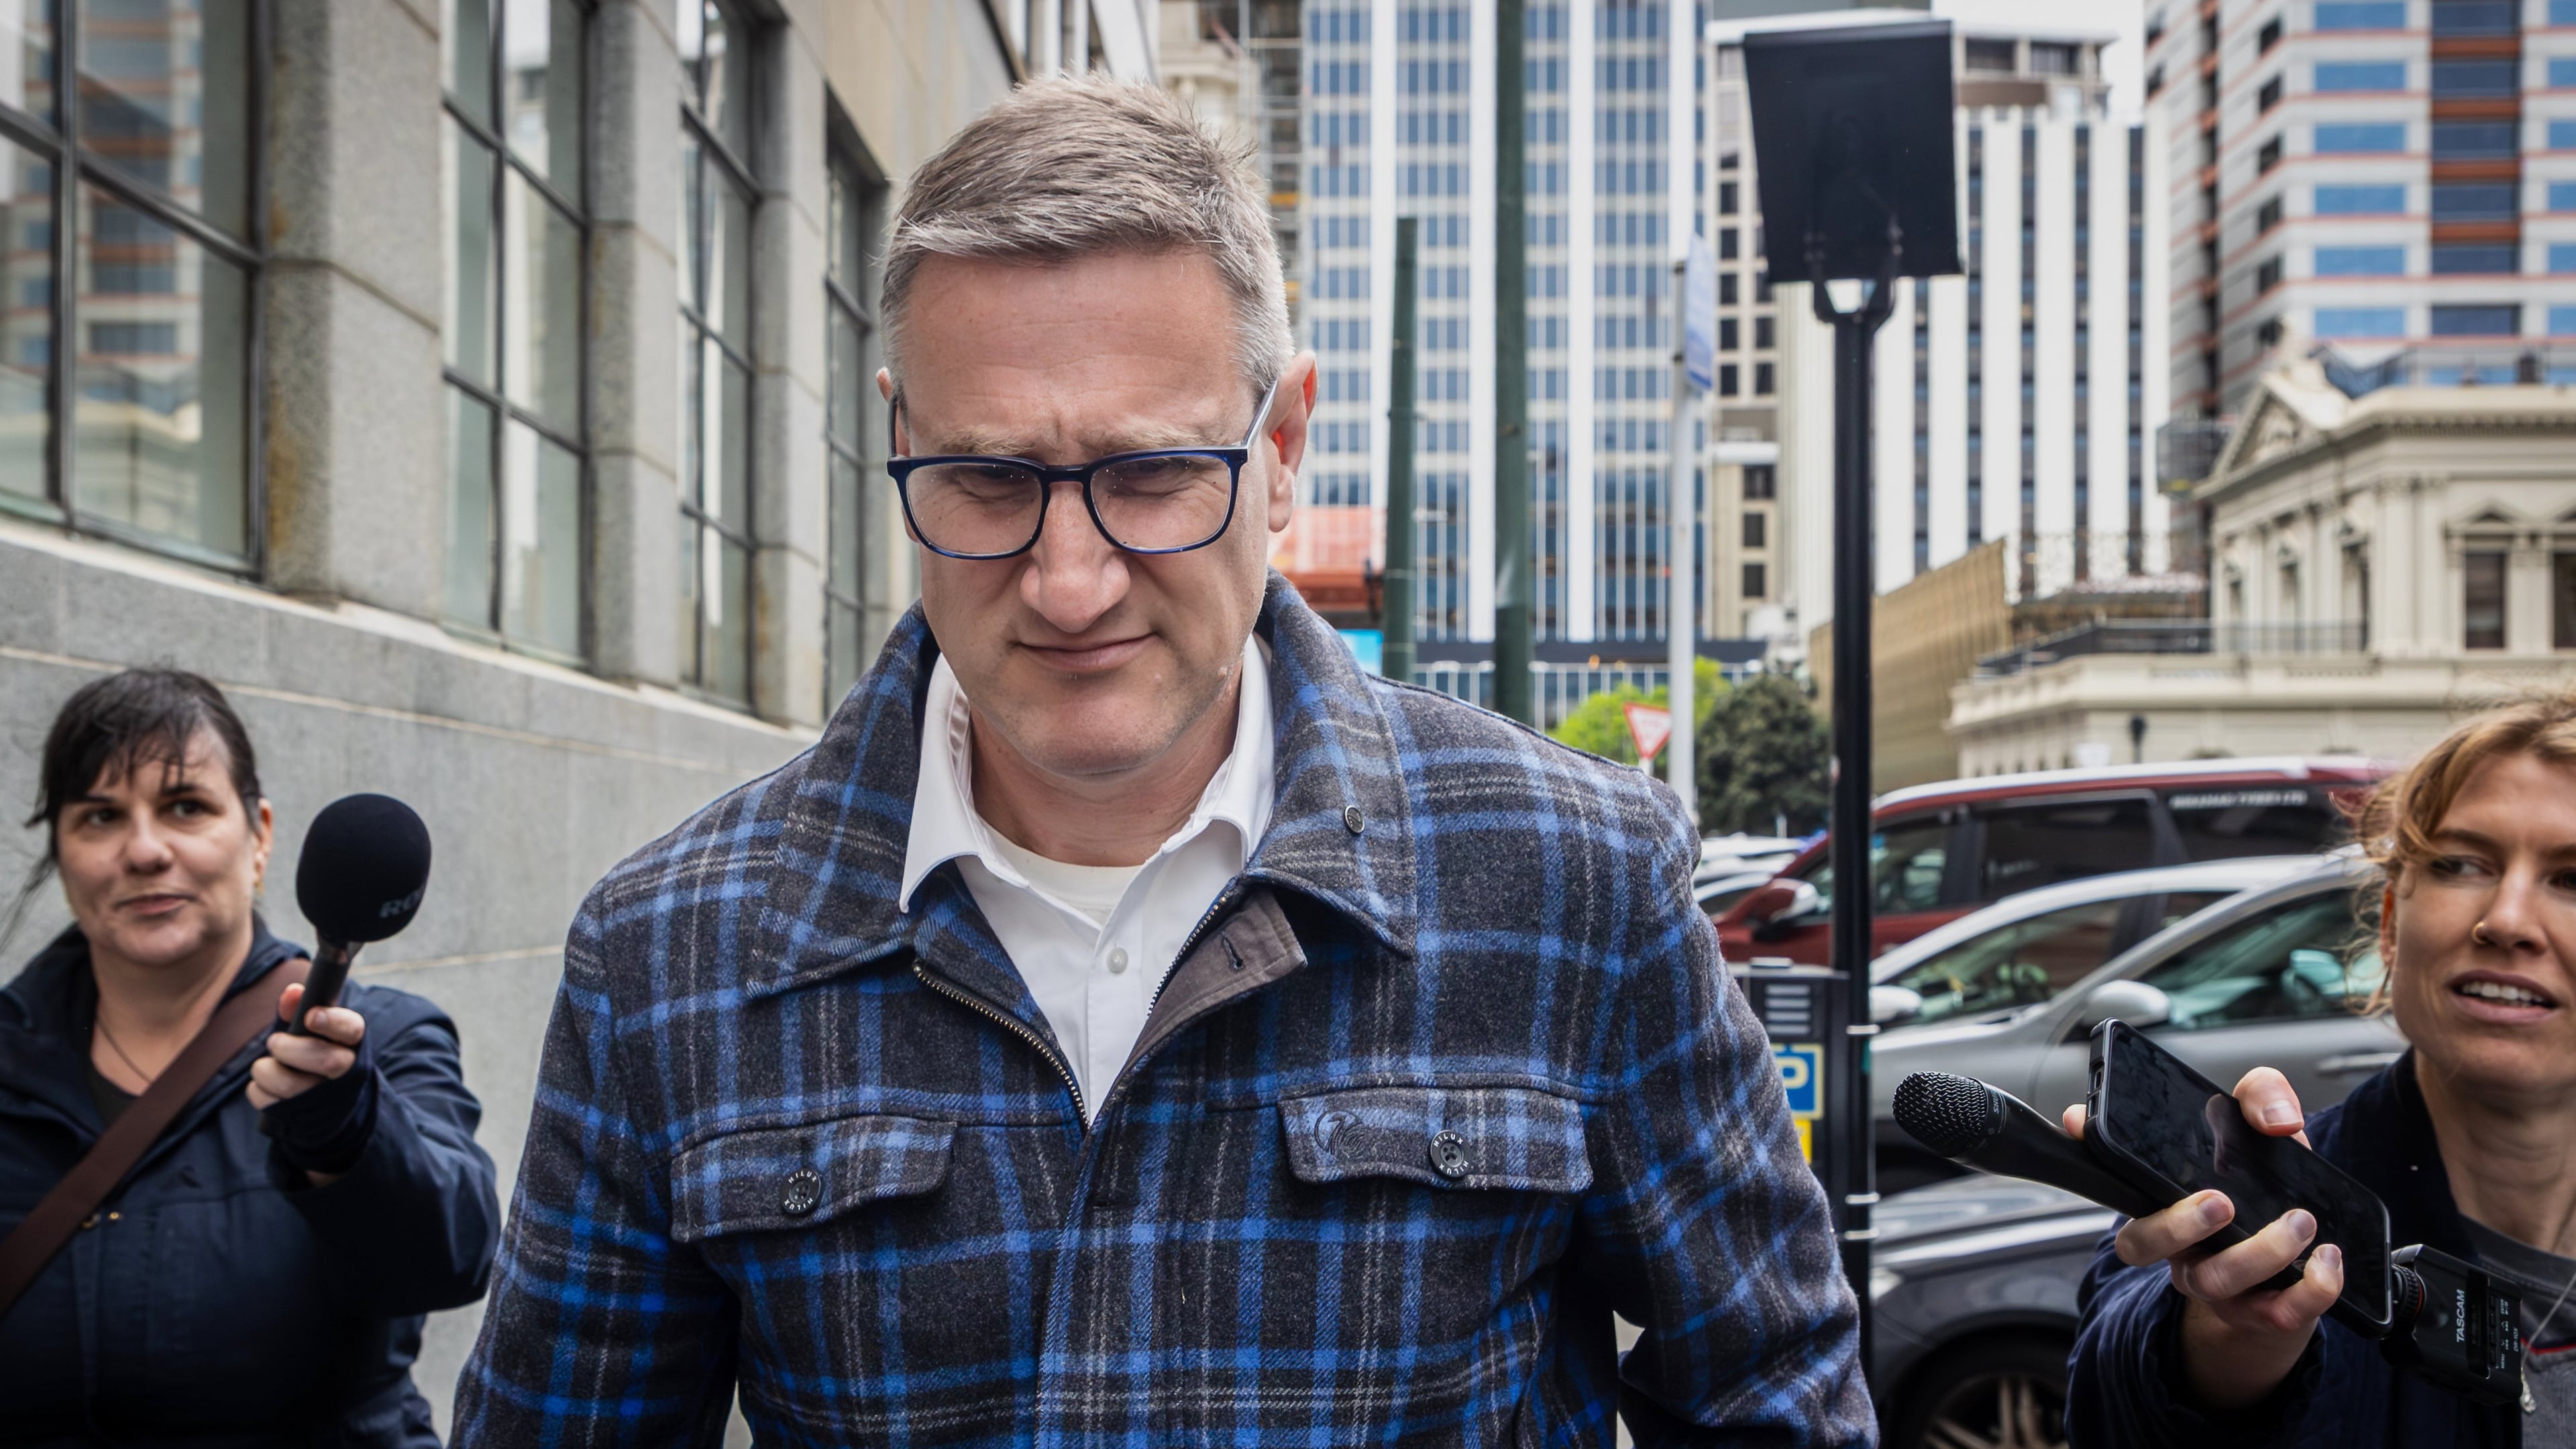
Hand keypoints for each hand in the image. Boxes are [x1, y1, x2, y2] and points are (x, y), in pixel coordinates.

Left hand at [248, 980, 366, 1110]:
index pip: (351, 1029)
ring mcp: (325, 1099)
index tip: (310, 1016)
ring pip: (288, 1084)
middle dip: (288, 1047)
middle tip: (275, 1042)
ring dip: (265, 1069)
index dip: (331, 1022)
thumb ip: (300, 1009)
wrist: (328, 1105)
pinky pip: (267, 1101)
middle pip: (324, 1060)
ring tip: (266, 1065)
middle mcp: (346, 1072)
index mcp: (352, 1044)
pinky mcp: (302, 1118)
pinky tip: (268, 1086)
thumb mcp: (313, 1031)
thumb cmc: (315, 1054)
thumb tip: (292, 992)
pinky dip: (258, 1089)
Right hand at [2062, 1067, 2339, 1414]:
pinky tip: (2328, 1258)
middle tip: (2221, 1201)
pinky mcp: (2263, 1314)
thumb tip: (2276, 1118)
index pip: (2116, 1182)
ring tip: (2302, 1221)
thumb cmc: (2265, 1195)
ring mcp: (2217, 1286)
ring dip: (2261, 1252)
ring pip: (2216, 1281)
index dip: (2097, 1159)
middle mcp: (2179, 1248)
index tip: (2088, 1128)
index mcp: (2164, 1203)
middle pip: (2144, 1245)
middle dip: (2177, 1224)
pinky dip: (2311, 1289)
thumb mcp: (2262, 1136)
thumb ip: (2261, 1099)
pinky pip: (2279, 1314)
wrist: (2298, 1273)